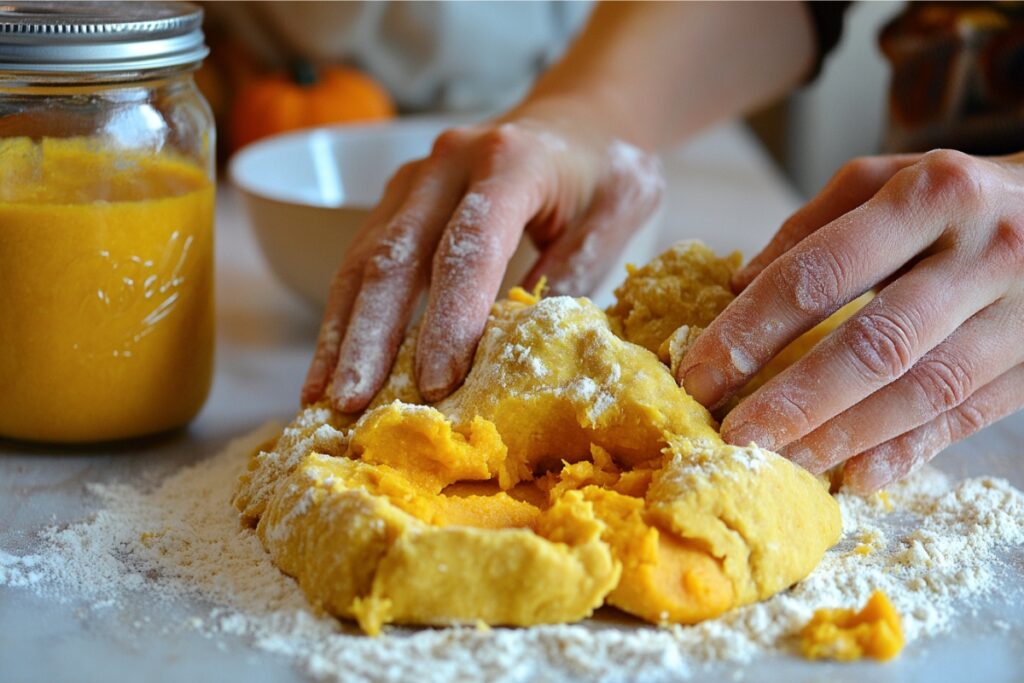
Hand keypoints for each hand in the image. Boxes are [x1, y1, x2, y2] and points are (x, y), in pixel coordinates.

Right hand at [302, 102, 663, 411]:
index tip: (436, 384)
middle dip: (371, 334)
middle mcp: (449, 163)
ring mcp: (415, 181)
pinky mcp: (399, 203)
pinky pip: (362, 262)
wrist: (578, 121)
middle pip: (397, 252)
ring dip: (342, 331)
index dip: (451, 316)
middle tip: (353, 402)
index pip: (471, 243)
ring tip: (323, 397)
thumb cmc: (604, 173)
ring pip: (364, 258)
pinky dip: (344, 317)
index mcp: (510, 161)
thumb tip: (525, 347)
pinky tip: (329, 367)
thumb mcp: (621, 211)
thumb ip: (578, 270)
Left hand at [677, 149, 1023, 492]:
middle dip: (794, 399)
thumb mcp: (890, 180)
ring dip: (844, 436)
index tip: (701, 373)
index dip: (752, 330)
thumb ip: (812, 225)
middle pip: (874, 344)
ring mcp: (1022, 313)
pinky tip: (856, 475)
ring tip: (783, 461)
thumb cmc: (962, 196)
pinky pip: (968, 415)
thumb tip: (739, 287)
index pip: (819, 273)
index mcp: (931, 195)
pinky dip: (908, 450)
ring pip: (922, 391)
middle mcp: (984, 252)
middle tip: (736, 435)